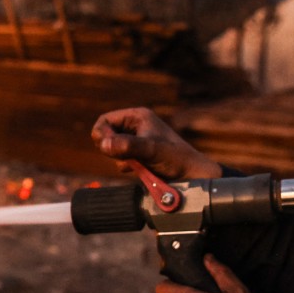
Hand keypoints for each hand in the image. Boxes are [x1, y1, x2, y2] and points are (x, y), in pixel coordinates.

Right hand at [91, 107, 220, 179]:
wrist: (191, 175)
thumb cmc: (175, 158)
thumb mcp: (150, 150)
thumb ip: (127, 146)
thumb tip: (104, 144)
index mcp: (137, 116)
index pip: (105, 120)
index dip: (102, 134)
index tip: (107, 148)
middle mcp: (135, 126)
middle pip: (106, 134)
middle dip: (111, 148)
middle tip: (123, 156)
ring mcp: (136, 141)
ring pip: (112, 148)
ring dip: (119, 158)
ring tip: (135, 163)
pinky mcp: (138, 154)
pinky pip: (120, 159)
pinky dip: (125, 165)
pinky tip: (137, 168)